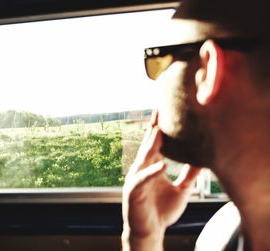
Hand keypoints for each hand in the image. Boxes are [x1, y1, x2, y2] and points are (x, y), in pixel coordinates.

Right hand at [122, 115, 199, 250]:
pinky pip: (144, 179)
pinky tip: (163, 166)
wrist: (150, 231)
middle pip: (149, 143)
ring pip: (145, 157)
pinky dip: (153, 172)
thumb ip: (189, 175)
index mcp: (152, 165)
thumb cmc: (162, 210)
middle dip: (154, 126)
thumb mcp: (181, 190)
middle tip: (160, 108)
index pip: (157, 142)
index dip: (162, 127)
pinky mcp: (133, 190)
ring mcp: (137, 178)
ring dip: (152, 144)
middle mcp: (143, 167)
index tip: (169, 109)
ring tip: (159, 130)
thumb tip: (203, 160)